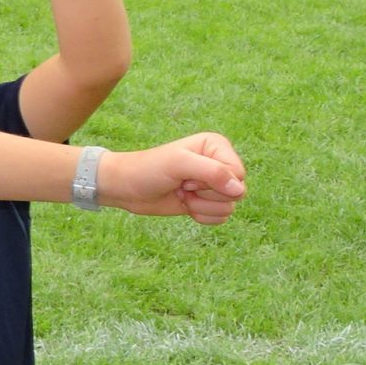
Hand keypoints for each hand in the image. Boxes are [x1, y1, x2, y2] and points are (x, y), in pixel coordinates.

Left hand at [100, 134, 246, 224]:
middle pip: (236, 192)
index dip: (213, 182)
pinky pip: (220, 218)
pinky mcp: (207, 202)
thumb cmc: (148, 170)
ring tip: (181, 193)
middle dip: (206, 195)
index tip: (187, 177)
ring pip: (228, 207)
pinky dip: (201, 216)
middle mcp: (219, 164)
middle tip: (183, 185)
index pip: (238, 173)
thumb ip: (213, 172)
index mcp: (216, 146)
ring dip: (201, 206)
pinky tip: (184, 205)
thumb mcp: (179, 164)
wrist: (125, 188)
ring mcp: (213, 184)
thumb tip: (239, 190)